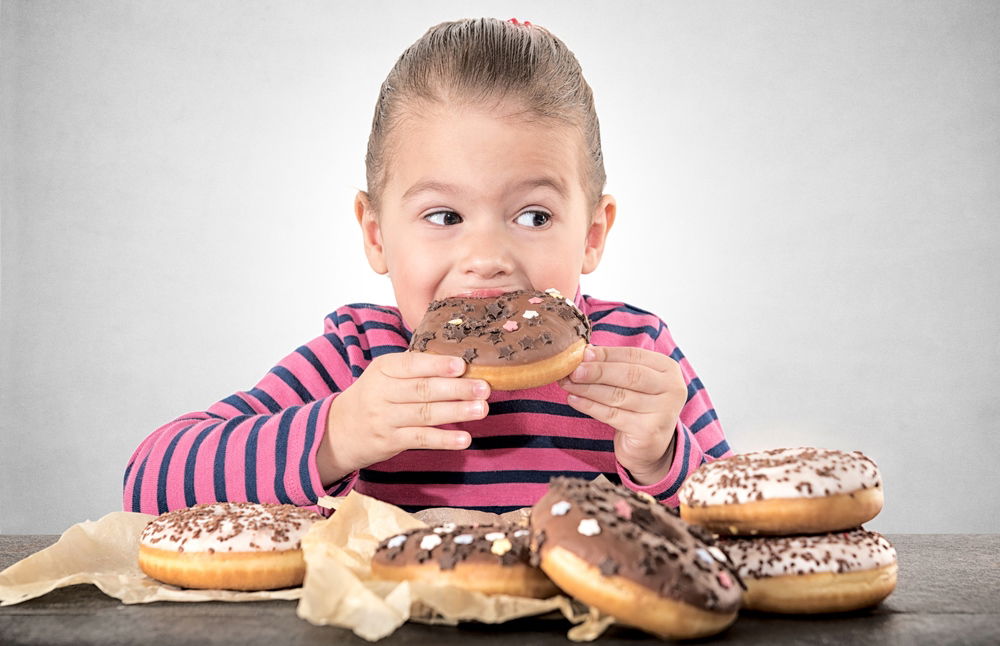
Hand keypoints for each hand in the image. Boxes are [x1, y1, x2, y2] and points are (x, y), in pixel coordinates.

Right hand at [317, 352, 489, 483]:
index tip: (462, 365)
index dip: (437, 365)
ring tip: (482, 409)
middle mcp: (381, 392)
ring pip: (425, 414)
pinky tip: (465, 438)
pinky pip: (421, 439)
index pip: (412, 364)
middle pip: (423, 390)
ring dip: (456, 412)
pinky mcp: (390, 441)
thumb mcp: (385, 374)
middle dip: (456, 389)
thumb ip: (416, 368)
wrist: (340, 430)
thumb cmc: (374, 395)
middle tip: (484, 388)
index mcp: (383, 368)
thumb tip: (461, 364)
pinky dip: (444, 439)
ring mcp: (384, 419)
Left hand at [558, 345, 686, 484]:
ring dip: (588, 389)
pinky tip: (573, 400)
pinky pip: (612, 415)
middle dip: (597, 371)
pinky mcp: (648, 432)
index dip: (606, 354)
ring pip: (618, 396)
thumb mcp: (632, 382)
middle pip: (629, 375)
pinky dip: (590, 406)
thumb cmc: (638, 407)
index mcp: (668, 369)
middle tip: (573, 370)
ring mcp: (663, 412)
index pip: (633, 356)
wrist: (650, 447)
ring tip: (567, 383)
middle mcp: (672, 389)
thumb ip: (614, 365)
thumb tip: (585, 352)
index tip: (582, 354)